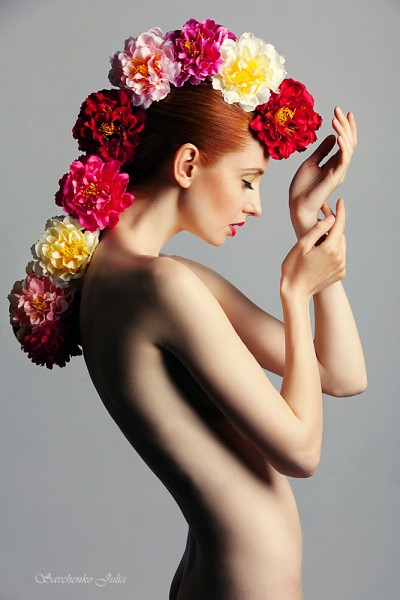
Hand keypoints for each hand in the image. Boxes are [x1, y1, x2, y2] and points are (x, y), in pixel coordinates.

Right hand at [281, 198, 345, 299]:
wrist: (295, 293)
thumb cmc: (293, 268)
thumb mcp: (301, 245)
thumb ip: (317, 229)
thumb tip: (331, 218)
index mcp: (330, 249)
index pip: (339, 225)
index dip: (340, 211)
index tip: (340, 201)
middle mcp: (339, 258)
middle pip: (340, 234)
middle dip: (334, 224)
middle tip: (322, 215)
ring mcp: (341, 267)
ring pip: (341, 244)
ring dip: (334, 237)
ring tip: (320, 234)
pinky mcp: (340, 273)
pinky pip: (340, 256)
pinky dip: (334, 249)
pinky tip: (321, 250)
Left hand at [289, 108, 356, 238]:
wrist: (296, 204)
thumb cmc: (302, 187)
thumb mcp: (310, 162)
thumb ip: (322, 151)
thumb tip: (332, 136)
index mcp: (333, 163)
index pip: (344, 142)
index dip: (344, 126)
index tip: (339, 111)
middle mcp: (339, 167)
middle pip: (349, 142)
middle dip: (345, 125)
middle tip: (339, 109)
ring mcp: (339, 172)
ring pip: (348, 148)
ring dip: (343, 132)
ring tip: (335, 120)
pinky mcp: (335, 178)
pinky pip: (343, 160)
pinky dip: (342, 147)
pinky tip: (337, 136)